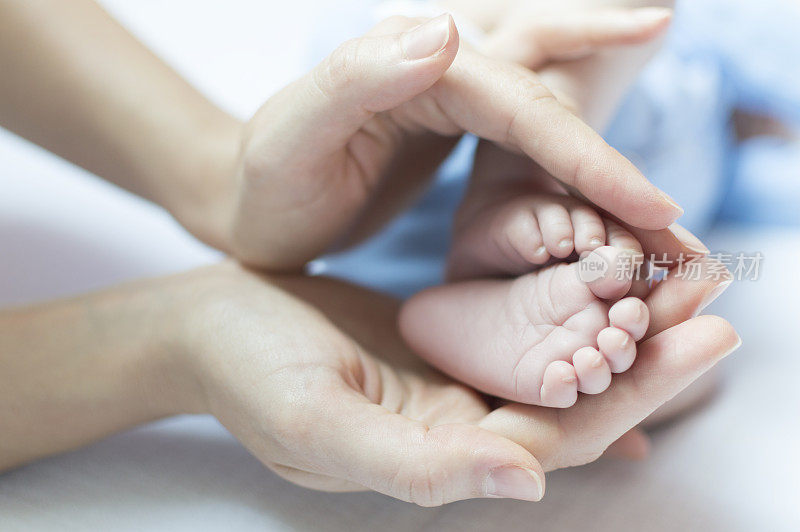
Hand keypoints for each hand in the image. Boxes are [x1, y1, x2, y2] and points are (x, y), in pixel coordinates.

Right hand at [159, 259, 736, 504]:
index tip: (703, 336)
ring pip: (559, 351)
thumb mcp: (319, 424)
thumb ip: (419, 467)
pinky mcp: (448, 335)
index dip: (637, 392)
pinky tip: (609, 267)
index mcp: (446, 458)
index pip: (563, 436)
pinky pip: (523, 319)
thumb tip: (528, 486)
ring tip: (680, 264)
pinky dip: (570, 293)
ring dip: (621, 311)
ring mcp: (458, 378)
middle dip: (652, 347)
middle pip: (579, 393)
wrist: (214, 322)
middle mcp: (465, 425)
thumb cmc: (251, 374)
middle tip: (713, 287)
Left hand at [226, 14, 682, 268]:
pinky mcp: (459, 132)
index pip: (524, 107)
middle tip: (685, 226)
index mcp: (419, 63)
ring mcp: (457, 99)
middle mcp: (448, 69)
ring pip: (555, 126)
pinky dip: (577, 179)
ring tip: (668, 225)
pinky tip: (609, 208)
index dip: (592, 158)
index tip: (653, 210)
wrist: (249, 206)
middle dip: (622, 167)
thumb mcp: (294, 135)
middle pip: (557, 108)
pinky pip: (533, 149)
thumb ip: (358, 77)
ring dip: (613, 174)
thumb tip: (447, 27)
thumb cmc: (263, 182)